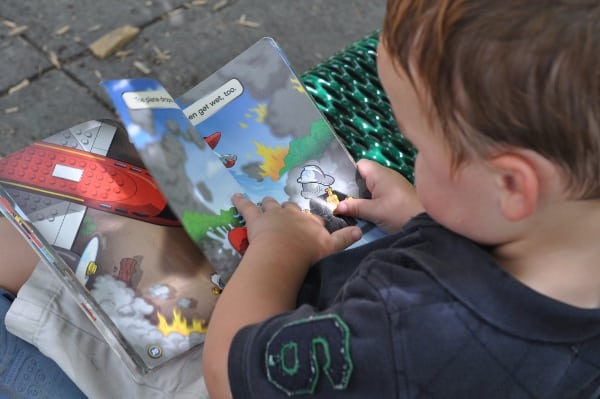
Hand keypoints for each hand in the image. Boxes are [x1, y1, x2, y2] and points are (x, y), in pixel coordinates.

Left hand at [233, 194, 361, 264]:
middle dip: (288, 210)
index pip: (313, 219)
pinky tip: (235, 197)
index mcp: (310, 222)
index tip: (310, 225)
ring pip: (271, 205)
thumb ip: (344, 240)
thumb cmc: (308, 254)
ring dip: (268, 204)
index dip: (311, 222)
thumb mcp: (331, 248)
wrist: (284, 254)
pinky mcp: (256, 219)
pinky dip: (240, 202)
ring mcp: (273, 215)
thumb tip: (360, 232)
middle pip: (291, 208)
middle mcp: (293, 214)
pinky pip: (247, 207)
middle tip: (286, 213)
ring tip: (266, 202)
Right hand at [335, 159, 423, 232]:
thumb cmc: (399, 212)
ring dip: (361, 195)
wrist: (425, 224)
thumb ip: (354, 207)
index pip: (359, 164)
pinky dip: (371, 199)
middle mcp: (386, 175)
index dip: (348, 172)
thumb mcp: (374, 211)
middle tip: (339, 198)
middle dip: (352, 186)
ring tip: (348, 205)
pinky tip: (364, 209)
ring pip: (370, 186)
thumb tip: (336, 206)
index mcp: (379, 173)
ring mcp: (392, 185)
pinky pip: (378, 192)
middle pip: (363, 175)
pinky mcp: (396, 195)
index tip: (338, 186)